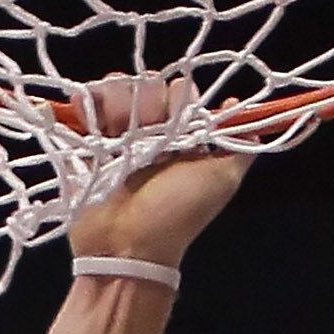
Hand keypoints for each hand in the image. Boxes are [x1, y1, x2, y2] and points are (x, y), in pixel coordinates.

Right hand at [66, 75, 249, 268]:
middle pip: (147, 85)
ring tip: (114, 132)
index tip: (175, 121)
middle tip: (144, 133)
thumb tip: (248, 112)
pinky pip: (86, 106)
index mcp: (181, 137)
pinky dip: (86, 100)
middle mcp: (150, 134)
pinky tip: (85, 105)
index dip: (177, 98)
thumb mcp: (222, 180)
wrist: (127, 248)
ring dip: (116, 101)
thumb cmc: (175, 215)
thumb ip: (240, 147)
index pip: (179, 91)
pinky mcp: (87, 146)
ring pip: (117, 89)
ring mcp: (117, 139)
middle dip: (146, 101)